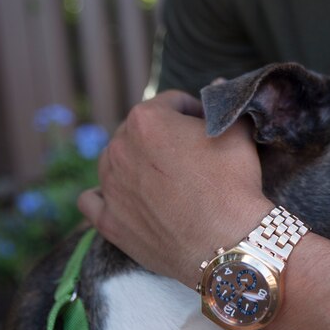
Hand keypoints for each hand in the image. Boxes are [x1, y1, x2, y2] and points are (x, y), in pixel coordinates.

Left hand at [78, 90, 272, 285]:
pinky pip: (92, 200)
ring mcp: (110, 186)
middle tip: (192, 157)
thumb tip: (220, 86)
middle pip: (140, 131)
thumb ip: (223, 106)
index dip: (194, 113)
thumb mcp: (238, 134)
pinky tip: (125, 198)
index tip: (208, 128)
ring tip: (165, 180)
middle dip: (164, 138)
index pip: (171, 103)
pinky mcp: (108, 221)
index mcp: (147, 119)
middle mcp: (119, 147)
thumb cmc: (233, 185)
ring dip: (135, 163)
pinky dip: (106, 196)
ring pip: (114, 161)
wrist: (228, 242)